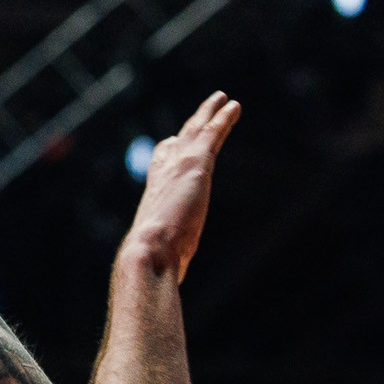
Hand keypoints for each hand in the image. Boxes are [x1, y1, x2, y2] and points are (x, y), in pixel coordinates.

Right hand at [124, 92, 240, 282]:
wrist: (149, 252)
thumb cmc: (152, 263)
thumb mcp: (162, 257)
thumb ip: (167, 259)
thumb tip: (165, 284)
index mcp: (154, 194)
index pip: (160, 165)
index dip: (167, 151)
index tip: (171, 140)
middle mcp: (163, 174)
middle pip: (178, 141)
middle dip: (191, 124)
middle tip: (203, 109)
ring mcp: (178, 166)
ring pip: (196, 131)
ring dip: (209, 113)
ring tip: (222, 99)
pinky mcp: (195, 164)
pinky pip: (212, 134)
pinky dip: (223, 119)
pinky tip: (234, 107)